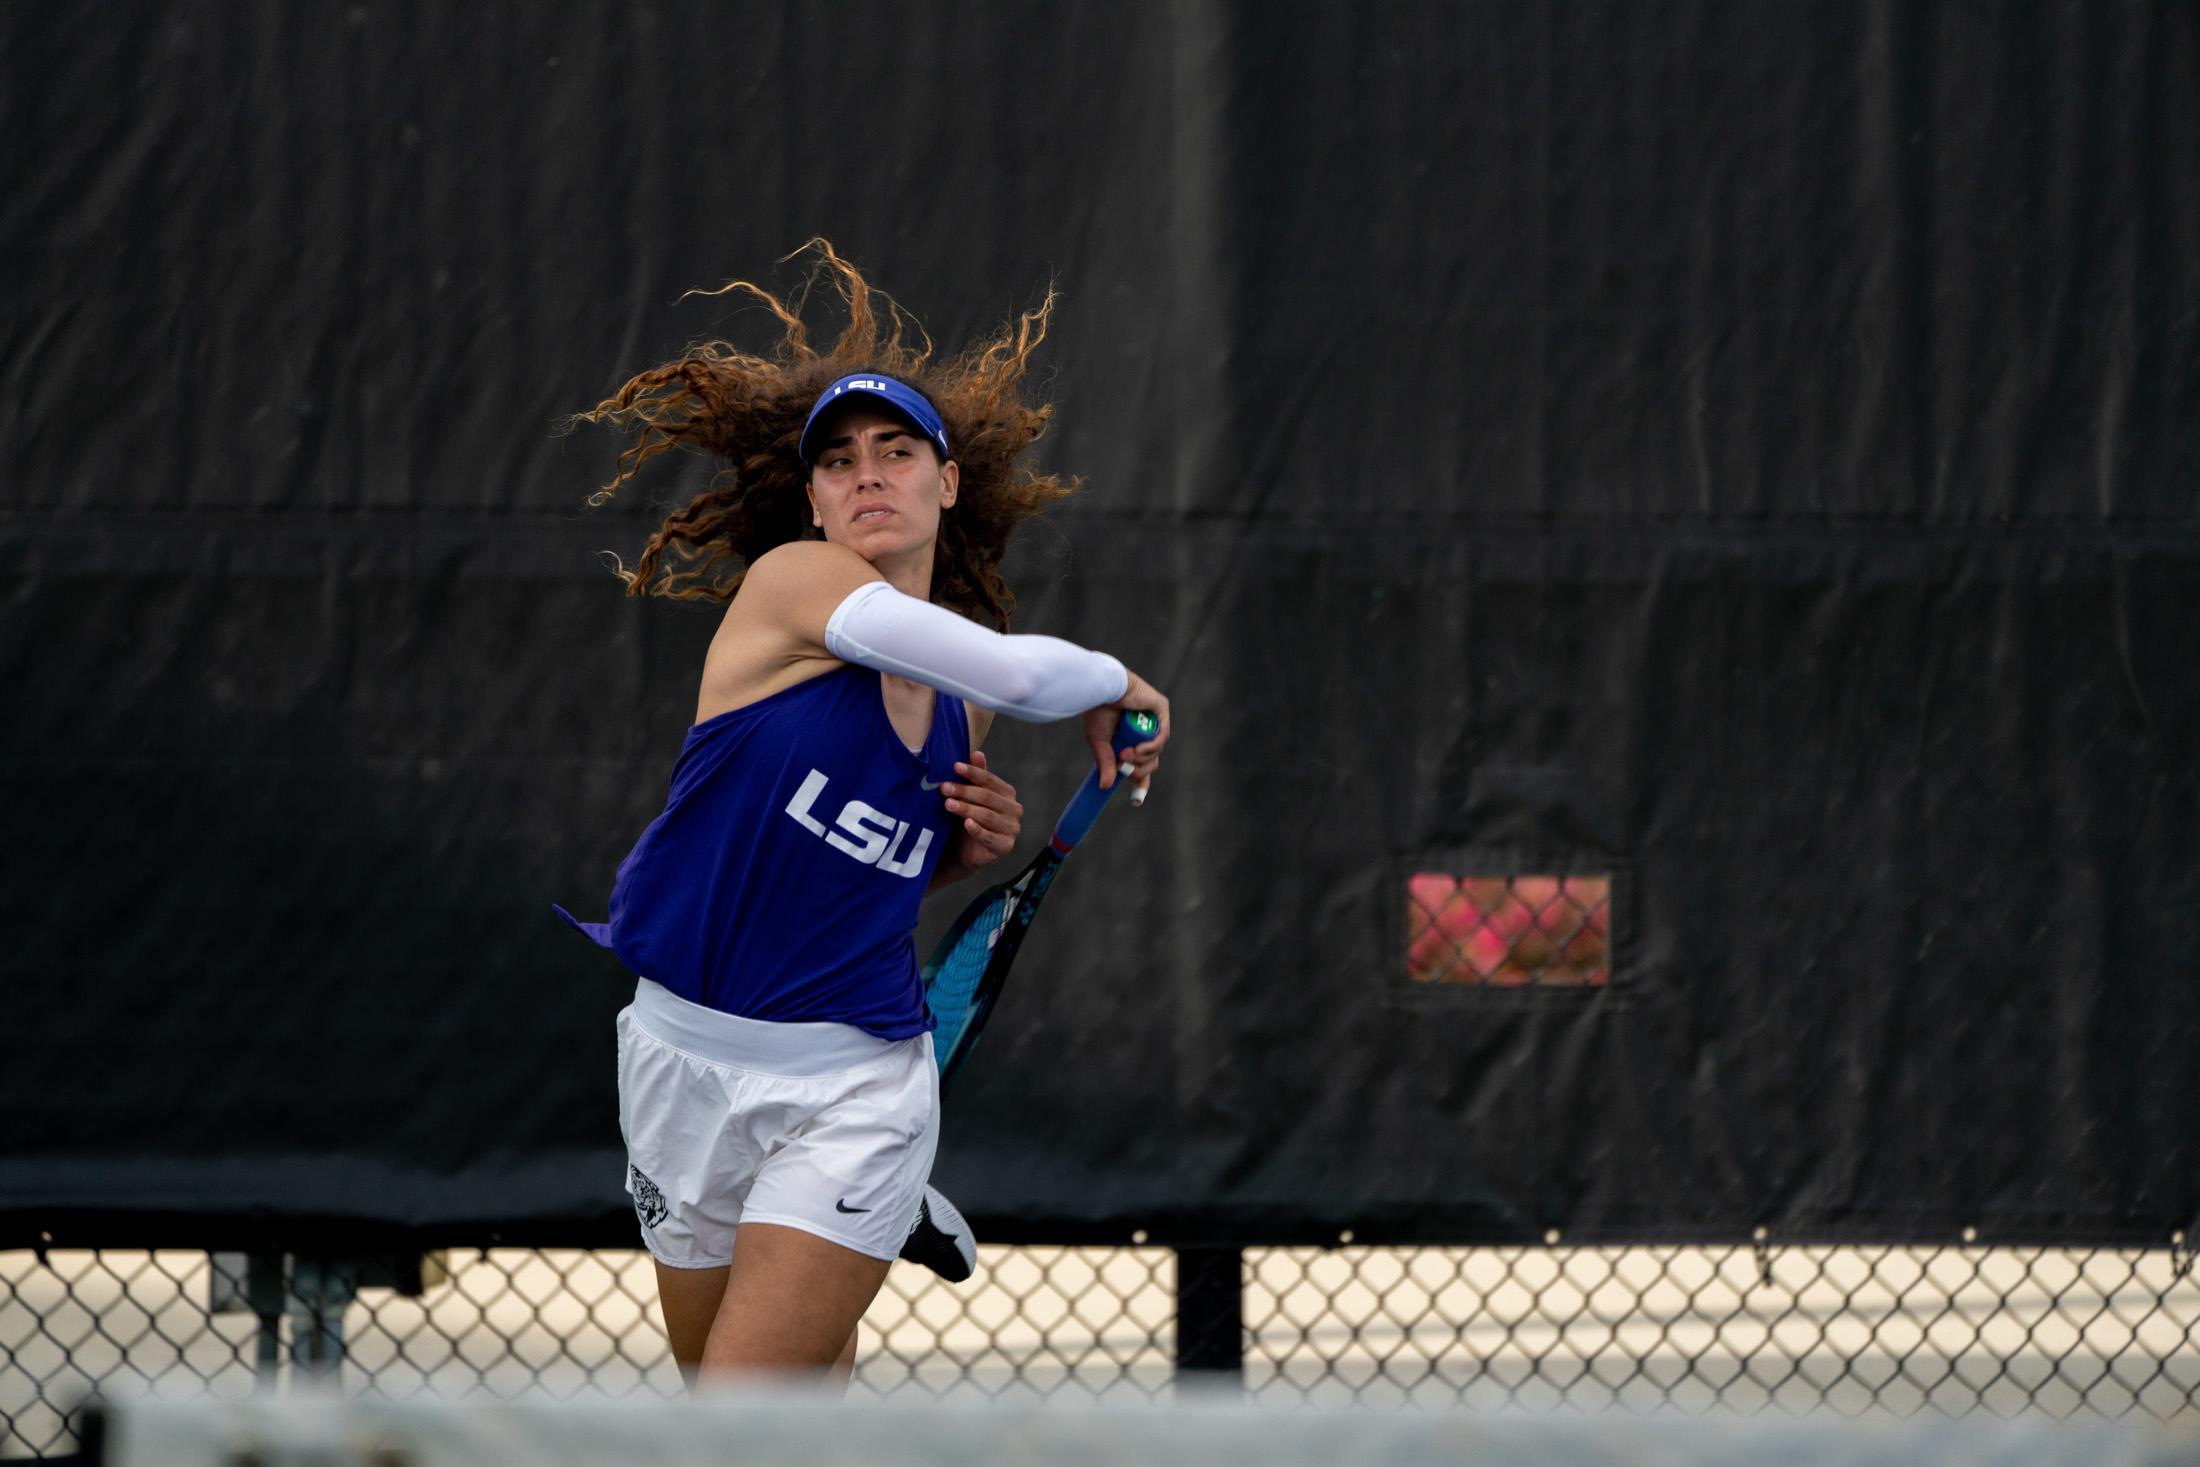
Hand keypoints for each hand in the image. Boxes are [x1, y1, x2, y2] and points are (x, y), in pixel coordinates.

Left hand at [940, 752, 1023, 872]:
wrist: (968, 850)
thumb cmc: (971, 817)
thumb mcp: (972, 796)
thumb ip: (976, 777)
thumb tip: (976, 753)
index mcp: (1008, 793)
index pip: (990, 780)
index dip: (973, 773)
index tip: (955, 766)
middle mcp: (1014, 810)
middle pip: (987, 797)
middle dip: (964, 791)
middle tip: (944, 787)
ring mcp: (1012, 829)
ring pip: (987, 816)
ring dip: (966, 808)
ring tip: (948, 804)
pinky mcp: (1005, 846)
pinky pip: (989, 837)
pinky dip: (977, 830)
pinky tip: (966, 824)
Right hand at [1083, 669, 1169, 804]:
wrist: (1101, 688)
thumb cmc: (1097, 710)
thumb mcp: (1100, 743)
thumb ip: (1106, 764)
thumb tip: (1105, 787)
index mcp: (1130, 737)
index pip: (1141, 763)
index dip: (1141, 779)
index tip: (1137, 799)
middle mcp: (1144, 730)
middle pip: (1151, 761)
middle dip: (1140, 769)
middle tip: (1126, 769)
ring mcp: (1153, 720)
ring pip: (1157, 751)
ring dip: (1143, 758)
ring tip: (1126, 754)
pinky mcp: (1161, 709)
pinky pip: (1162, 735)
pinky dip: (1152, 746)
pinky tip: (1139, 748)